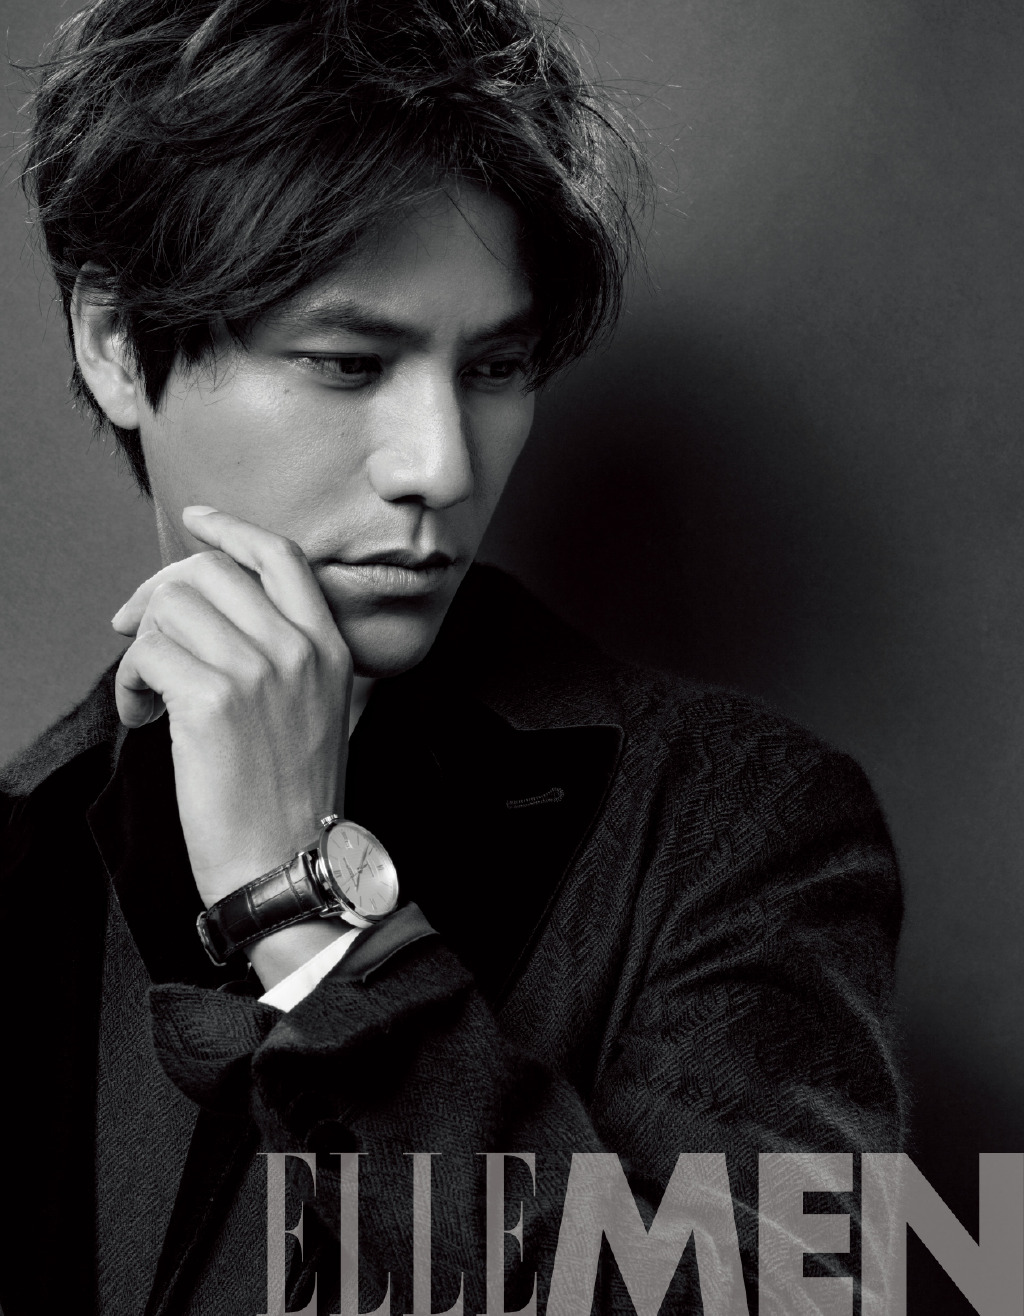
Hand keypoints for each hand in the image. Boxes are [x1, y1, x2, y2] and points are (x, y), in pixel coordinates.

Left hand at [112, 506, 351, 910]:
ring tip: (149, 694)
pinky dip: (130, 682)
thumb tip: (212, 607)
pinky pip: (147, 654)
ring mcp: (257, 672)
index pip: (279, 556)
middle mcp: (298, 649)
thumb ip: (288, 650)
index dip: (230, 529)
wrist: (287, 862)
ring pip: (170, 608)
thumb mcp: (319, 708)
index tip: (196, 519)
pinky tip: (143, 716)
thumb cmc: (292, 794)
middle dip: (159, 595)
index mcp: (329, 645)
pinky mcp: (212, 702)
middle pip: (208, 572)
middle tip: (139, 635)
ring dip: (142, 648)